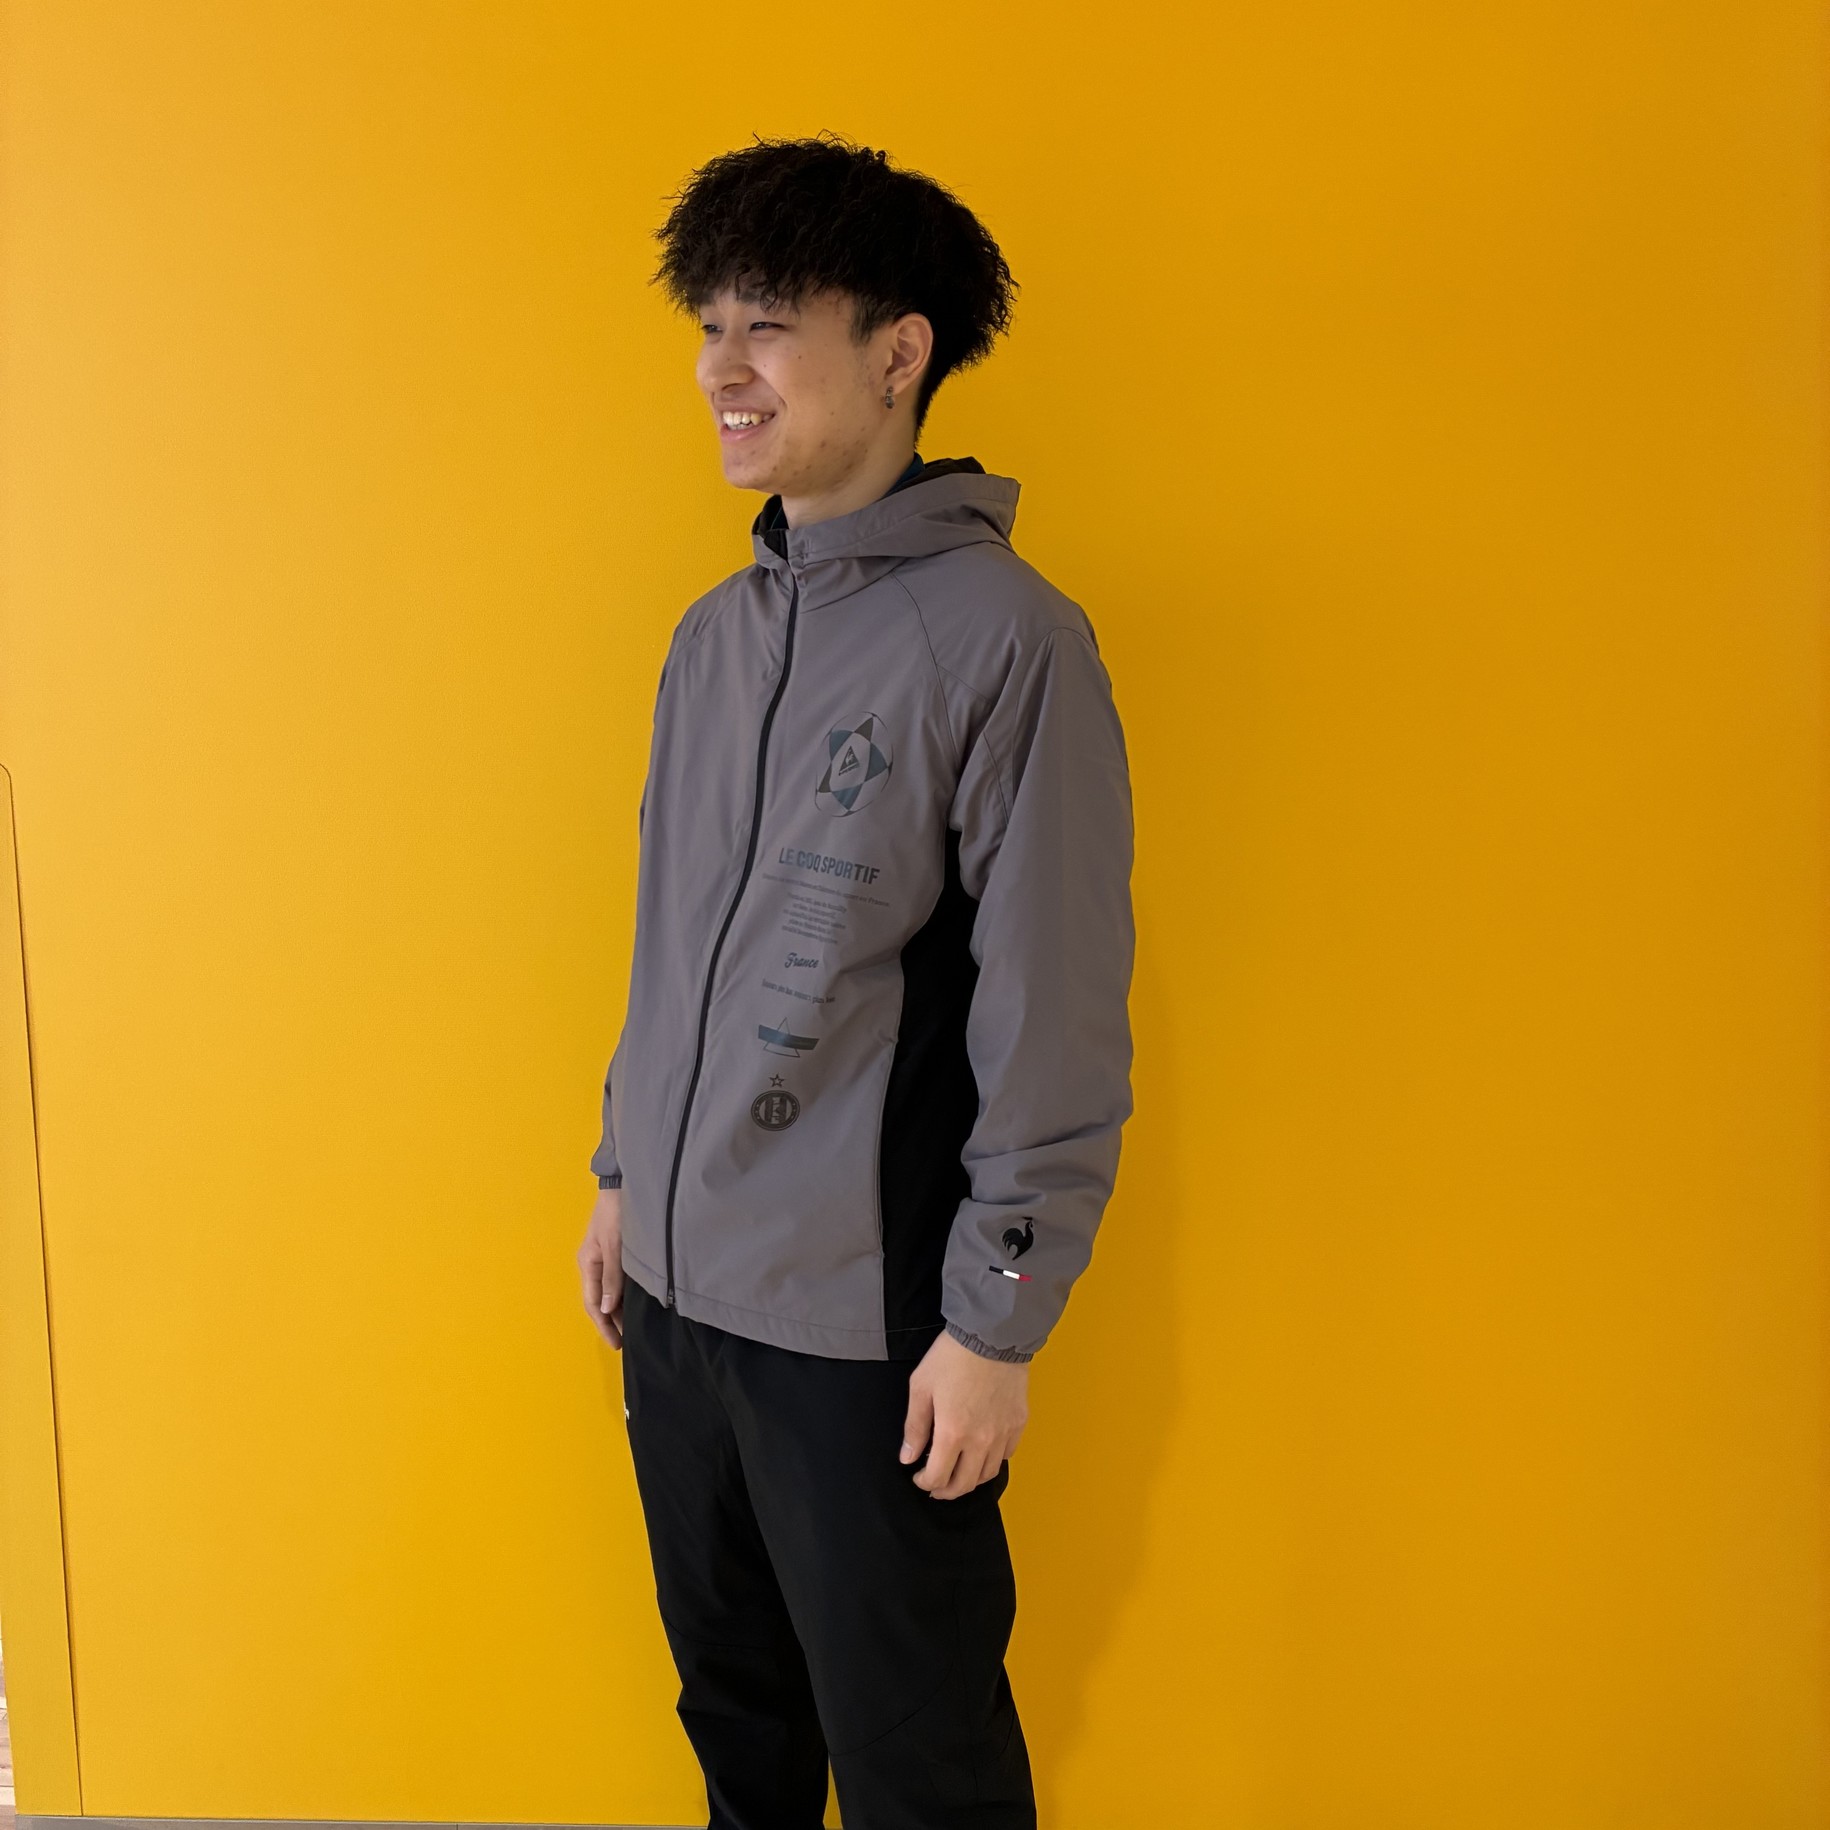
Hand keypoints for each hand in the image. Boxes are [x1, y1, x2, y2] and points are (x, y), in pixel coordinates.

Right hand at [576, 1187, 625, 1347]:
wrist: (622, 1184)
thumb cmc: (616, 1213)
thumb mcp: (615, 1246)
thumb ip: (612, 1277)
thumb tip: (606, 1309)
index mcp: (588, 1264)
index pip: (593, 1304)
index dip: (604, 1325)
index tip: (617, 1343)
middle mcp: (593, 1263)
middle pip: (600, 1300)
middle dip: (611, 1321)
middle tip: (627, 1340)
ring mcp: (603, 1257)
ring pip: (609, 1291)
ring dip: (618, 1308)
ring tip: (632, 1326)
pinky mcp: (615, 1251)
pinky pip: (616, 1280)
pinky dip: (623, 1294)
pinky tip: (635, 1301)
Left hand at [900, 1329, 1028, 1498]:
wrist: (991, 1334)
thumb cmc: (953, 1357)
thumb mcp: (921, 1387)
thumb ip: (914, 1427)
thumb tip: (907, 1458)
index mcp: (952, 1433)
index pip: (937, 1477)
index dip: (924, 1482)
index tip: (918, 1476)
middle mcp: (980, 1441)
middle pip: (964, 1485)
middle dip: (946, 1490)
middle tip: (936, 1485)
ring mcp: (1002, 1434)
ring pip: (987, 1474)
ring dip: (970, 1480)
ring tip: (958, 1473)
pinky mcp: (1018, 1423)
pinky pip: (1006, 1455)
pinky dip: (992, 1461)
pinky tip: (982, 1452)